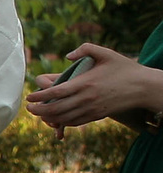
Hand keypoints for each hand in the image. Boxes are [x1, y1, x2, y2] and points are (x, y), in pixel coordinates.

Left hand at [27, 43, 162, 135]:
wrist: (144, 87)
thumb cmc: (124, 68)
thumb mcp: (106, 53)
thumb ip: (85, 49)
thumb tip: (68, 56)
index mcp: (85, 83)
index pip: (56, 92)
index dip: (40, 96)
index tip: (29, 97)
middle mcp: (87, 98)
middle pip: (56, 108)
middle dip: (39, 110)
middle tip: (29, 108)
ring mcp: (92, 109)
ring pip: (64, 118)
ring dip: (48, 118)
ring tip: (39, 114)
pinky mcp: (97, 116)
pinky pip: (76, 122)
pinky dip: (63, 122)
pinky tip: (56, 118)